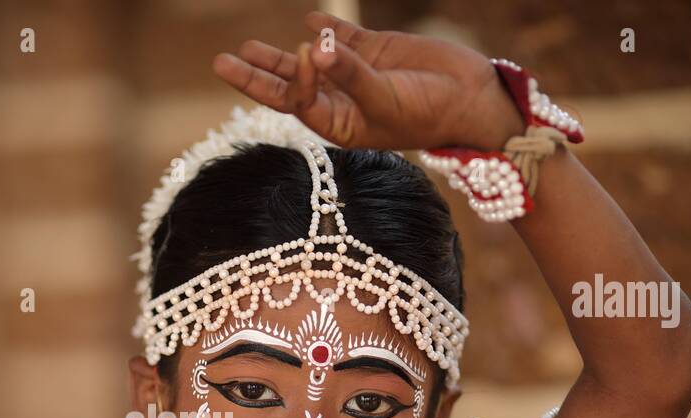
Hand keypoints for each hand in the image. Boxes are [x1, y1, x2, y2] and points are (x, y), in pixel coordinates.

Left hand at [213, 10, 524, 151]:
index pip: (300, 101)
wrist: (471, 99)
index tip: (307, 50)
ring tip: (245, 46)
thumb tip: (316, 47)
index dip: (294, 77)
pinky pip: (341, 37)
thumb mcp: (386, 100)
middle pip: (287, 87)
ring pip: (307, 62)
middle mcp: (339, 102)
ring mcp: (353, 75)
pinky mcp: (373, 51)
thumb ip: (351, 74)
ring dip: (278, 55)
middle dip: (254, 75)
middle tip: (219, 62)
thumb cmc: (428, 113)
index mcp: (337, 125)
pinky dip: (326, 27)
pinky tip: (310, 20)